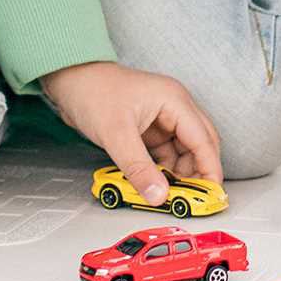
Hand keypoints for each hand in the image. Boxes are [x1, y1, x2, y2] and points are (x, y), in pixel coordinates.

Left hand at [41, 61, 221, 204]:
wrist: (70, 79)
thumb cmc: (93, 92)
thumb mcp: (116, 135)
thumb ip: (139, 168)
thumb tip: (158, 195)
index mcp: (175, 101)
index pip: (203, 140)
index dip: (210, 169)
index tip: (210, 196)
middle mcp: (175, 107)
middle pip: (200, 145)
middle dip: (199, 173)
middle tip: (194, 201)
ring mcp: (163, 118)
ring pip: (184, 151)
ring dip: (180, 173)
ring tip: (171, 196)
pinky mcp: (150, 129)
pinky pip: (166, 153)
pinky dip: (165, 170)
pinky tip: (157, 184)